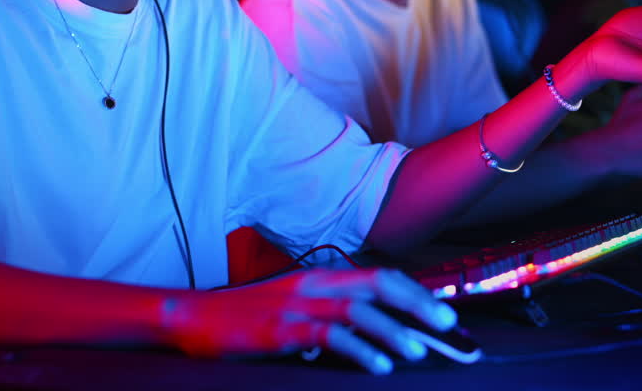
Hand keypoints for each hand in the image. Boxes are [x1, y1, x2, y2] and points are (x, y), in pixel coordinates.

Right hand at [163, 267, 455, 373]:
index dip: (416, 293)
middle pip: (378, 284)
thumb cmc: (247, 317)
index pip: (380, 276)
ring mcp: (298, 305)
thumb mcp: (294, 305)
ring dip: (392, 330)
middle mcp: (315, 284)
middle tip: (448, 326)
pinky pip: (328, 336)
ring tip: (418, 351)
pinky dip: (358, 349)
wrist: (193, 317)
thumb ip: (332, 310)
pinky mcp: (281, 330)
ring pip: (358, 310)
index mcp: (321, 276)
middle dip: (417, 304)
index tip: (446, 313)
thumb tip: (376, 328)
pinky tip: (378, 366)